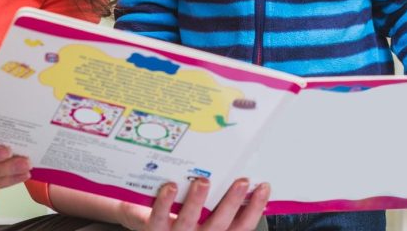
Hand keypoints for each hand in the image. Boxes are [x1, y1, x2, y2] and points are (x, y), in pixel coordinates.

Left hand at [117, 177, 269, 230]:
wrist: (143, 221)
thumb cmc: (176, 213)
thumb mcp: (203, 210)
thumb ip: (218, 201)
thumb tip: (244, 180)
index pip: (241, 226)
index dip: (254, 209)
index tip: (263, 187)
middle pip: (219, 224)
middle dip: (231, 202)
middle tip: (241, 181)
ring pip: (189, 221)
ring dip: (197, 201)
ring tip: (203, 181)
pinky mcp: (153, 229)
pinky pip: (159, 216)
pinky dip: (165, 202)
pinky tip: (171, 186)